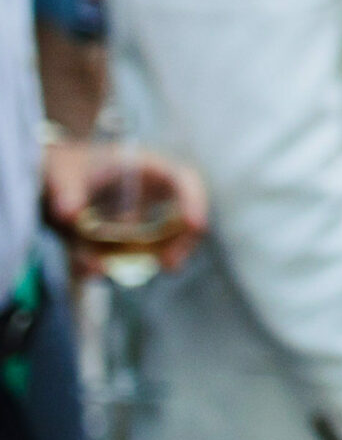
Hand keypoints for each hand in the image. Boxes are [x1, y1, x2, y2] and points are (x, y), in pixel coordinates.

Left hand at [41, 138, 207, 277]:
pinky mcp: (122, 236)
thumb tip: (70, 216)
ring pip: (162, 239)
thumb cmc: (60, 166)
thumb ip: (66, 194)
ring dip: (154, 258)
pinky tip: (94, 269)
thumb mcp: (60, 176)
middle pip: (182, 214)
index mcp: (143, 167)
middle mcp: (148, 191)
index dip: (195, 200)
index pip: (183, 179)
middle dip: (183, 240)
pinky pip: (133, 254)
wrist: (47, 178)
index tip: (195, 225)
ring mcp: (137, 214)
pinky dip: (121, 265)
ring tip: (123, 272)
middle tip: (170, 266)